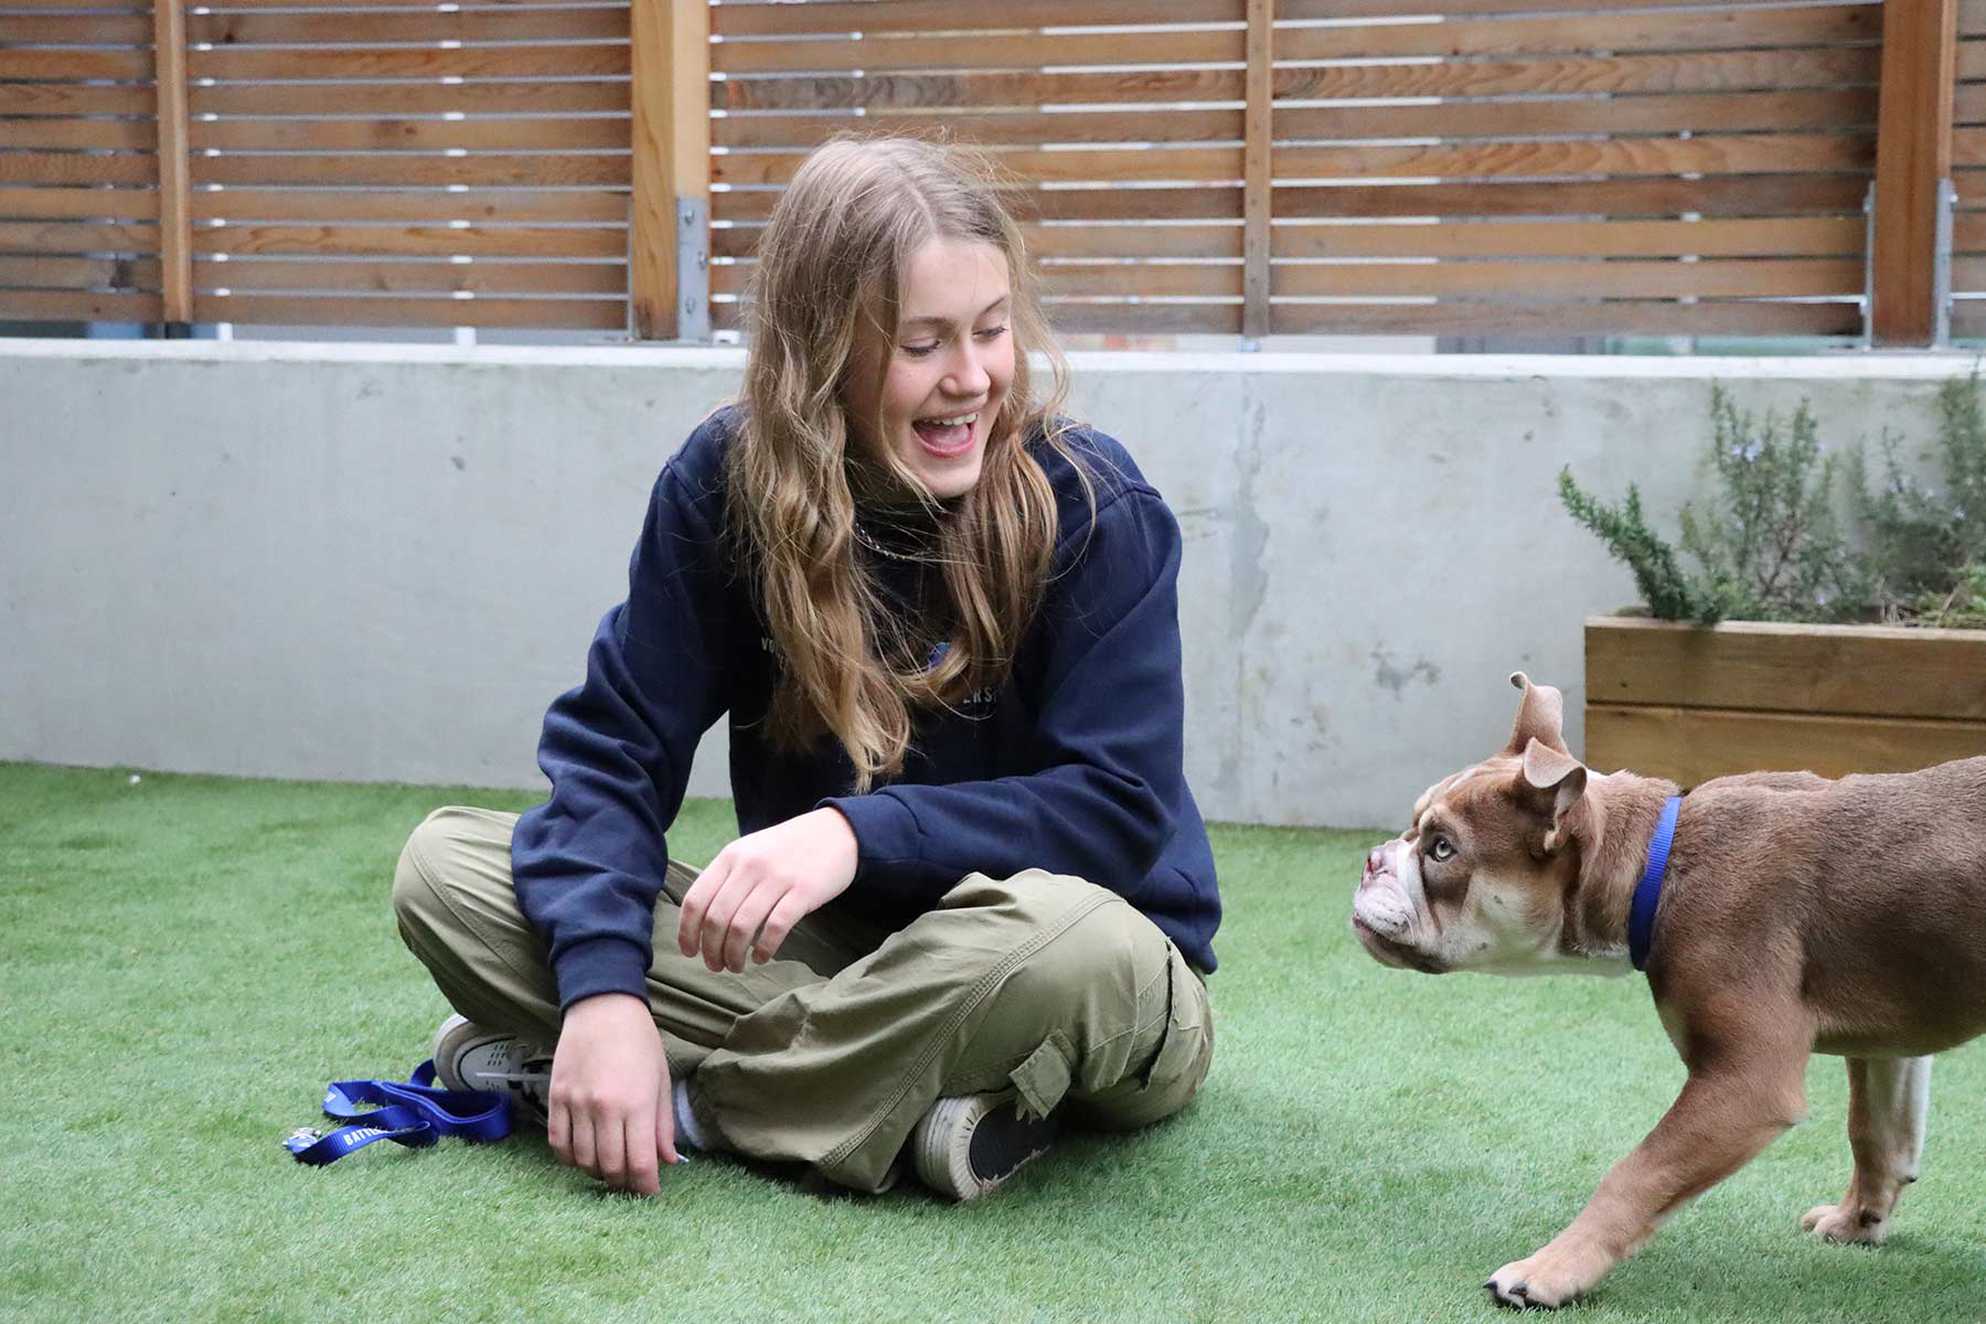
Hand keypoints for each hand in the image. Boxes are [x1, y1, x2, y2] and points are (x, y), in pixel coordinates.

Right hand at [548, 993, 679, 1195]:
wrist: (602, 1008)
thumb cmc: (639, 1042)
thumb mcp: (660, 1081)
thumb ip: (662, 1125)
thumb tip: (668, 1161)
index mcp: (637, 1103)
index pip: (639, 1163)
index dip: (646, 1186)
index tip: (650, 1191)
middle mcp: (604, 1108)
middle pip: (610, 1167)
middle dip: (623, 1183)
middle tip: (630, 1181)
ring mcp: (576, 1104)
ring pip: (582, 1160)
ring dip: (597, 1173)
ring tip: (608, 1168)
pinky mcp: (555, 1098)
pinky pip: (558, 1143)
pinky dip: (570, 1158)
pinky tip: (583, 1155)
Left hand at [677, 807, 858, 972]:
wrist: (836, 832)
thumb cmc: (788, 848)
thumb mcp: (751, 851)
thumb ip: (728, 878)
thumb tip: (703, 921)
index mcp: (731, 856)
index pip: (696, 900)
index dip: (687, 932)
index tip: (690, 952)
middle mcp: (750, 866)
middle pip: (717, 919)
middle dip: (711, 950)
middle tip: (716, 966)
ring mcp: (777, 878)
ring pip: (742, 927)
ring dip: (734, 955)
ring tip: (736, 966)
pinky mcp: (803, 892)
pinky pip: (775, 928)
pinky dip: (764, 949)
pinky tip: (763, 957)